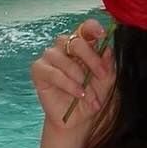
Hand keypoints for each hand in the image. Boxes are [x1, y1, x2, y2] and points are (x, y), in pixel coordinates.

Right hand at [30, 18, 113, 135]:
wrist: (78, 119)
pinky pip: (53, 73)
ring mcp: (50, 58)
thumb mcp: (106, 80)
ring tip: (87, 93)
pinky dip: (68, 84)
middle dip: (91, 58)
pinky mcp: (39, 71)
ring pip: (63, 58)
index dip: (92, 27)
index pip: (85, 28)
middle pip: (75, 41)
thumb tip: (107, 48)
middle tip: (101, 74)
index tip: (102, 34)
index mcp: (82, 45)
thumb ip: (107, 64)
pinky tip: (78, 94)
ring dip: (79, 77)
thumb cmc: (91, 96)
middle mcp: (64, 47)